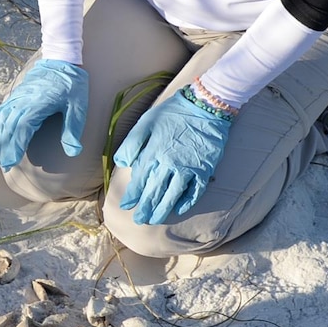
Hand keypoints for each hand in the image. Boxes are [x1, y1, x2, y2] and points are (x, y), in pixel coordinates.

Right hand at [0, 60, 90, 168]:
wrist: (62, 59)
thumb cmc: (72, 84)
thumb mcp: (78, 107)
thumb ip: (73, 130)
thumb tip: (73, 152)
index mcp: (37, 105)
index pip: (21, 129)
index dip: (15, 146)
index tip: (12, 162)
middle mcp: (22, 102)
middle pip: (8, 127)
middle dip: (5, 147)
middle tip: (4, 164)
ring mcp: (17, 97)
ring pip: (2, 120)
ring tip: (0, 154)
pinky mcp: (15, 95)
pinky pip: (2, 112)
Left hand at [114, 87, 232, 224]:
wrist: (205, 106)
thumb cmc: (172, 113)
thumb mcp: (145, 123)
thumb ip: (132, 144)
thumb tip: (122, 162)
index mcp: (152, 153)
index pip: (139, 180)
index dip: (132, 195)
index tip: (126, 206)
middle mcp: (169, 164)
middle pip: (154, 192)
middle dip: (145, 208)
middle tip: (139, 220)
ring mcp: (188, 168)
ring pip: (172, 195)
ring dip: (162, 209)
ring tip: (154, 219)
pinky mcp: (204, 169)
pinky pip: (195, 191)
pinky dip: (187, 201)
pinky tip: (179, 209)